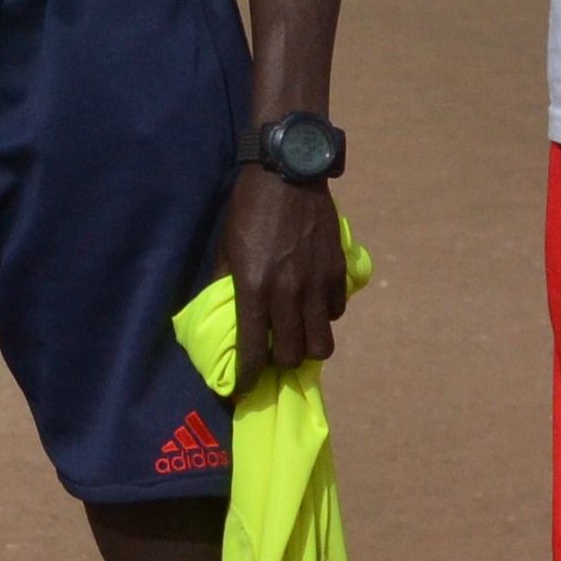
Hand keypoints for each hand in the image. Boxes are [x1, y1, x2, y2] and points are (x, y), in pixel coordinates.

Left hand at [216, 164, 347, 383]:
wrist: (288, 172)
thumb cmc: (248, 208)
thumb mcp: (226, 247)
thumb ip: (227, 283)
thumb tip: (224, 313)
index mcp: (254, 288)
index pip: (252, 351)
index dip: (247, 378)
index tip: (242, 388)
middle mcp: (288, 293)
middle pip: (294, 356)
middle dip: (280, 364)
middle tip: (272, 355)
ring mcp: (317, 284)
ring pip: (322, 344)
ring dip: (307, 347)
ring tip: (296, 336)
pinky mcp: (337, 272)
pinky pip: (335, 312)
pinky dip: (323, 316)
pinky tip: (311, 304)